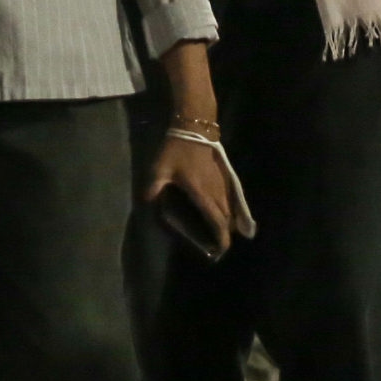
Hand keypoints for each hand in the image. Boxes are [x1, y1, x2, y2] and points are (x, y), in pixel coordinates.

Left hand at [143, 129, 232, 256]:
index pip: (217, 221)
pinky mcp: (225, 177)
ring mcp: (223, 184)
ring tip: (218, 235)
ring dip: (227, 224)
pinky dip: (232, 211)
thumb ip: (153, 189)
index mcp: (202, 193)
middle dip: (224, 236)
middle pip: (227, 219)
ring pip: (231, 210)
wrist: (194, 128)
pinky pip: (232, 200)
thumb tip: (148, 206)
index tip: (219, 252)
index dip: (221, 239)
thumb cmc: (176, 149)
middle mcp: (217, 192)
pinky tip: (226, 216)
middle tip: (215, 248)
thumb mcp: (158, 170)